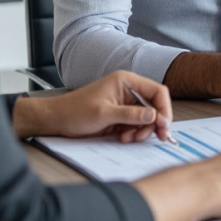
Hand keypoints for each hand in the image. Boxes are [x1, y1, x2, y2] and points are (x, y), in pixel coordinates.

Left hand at [12, 71, 172, 141]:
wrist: (56, 120)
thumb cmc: (75, 111)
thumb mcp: (104, 114)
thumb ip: (131, 115)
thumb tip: (154, 116)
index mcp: (127, 81)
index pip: (156, 91)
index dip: (164, 108)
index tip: (164, 125)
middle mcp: (129, 90)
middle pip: (153, 105)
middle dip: (154, 122)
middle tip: (155, 137)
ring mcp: (125, 103)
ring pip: (146, 117)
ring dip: (142, 130)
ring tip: (129, 138)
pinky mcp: (120, 115)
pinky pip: (135, 124)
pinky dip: (133, 133)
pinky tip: (123, 137)